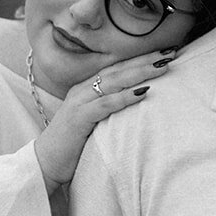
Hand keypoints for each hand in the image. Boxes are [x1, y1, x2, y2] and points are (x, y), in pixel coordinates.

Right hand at [34, 47, 177, 189]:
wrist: (45, 164)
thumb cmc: (72, 146)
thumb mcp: (92, 122)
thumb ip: (108, 110)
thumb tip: (137, 105)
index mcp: (86, 88)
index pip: (117, 68)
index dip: (141, 59)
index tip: (165, 53)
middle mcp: (82, 90)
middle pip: (119, 70)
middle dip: (145, 59)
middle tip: (171, 52)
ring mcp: (79, 102)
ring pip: (114, 82)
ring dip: (140, 72)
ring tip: (163, 66)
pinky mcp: (79, 118)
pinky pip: (106, 104)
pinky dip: (125, 97)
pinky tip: (143, 92)